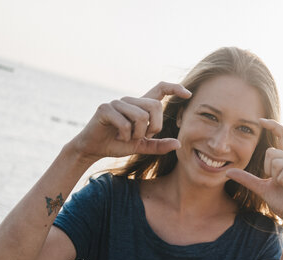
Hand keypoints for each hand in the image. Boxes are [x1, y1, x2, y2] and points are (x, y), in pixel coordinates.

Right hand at [71, 82, 191, 161]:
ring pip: (141, 116)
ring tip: (126, 137)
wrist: (93, 149)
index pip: (160, 88)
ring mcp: (117, 102)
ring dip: (137, 134)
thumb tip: (178, 144)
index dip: (175, 88)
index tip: (188, 94)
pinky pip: (125, 123)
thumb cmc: (118, 144)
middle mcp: (130, 100)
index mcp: (140, 106)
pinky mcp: (105, 108)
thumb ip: (159, 145)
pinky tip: (117, 136)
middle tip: (141, 136)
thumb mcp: (142, 147)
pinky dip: (125, 135)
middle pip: (155, 106)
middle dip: (154, 127)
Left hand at [226, 119, 282, 238]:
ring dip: (276, 177)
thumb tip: (227, 171)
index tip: (260, 120)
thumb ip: (247, 178)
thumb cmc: (282, 203)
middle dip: (268, 169)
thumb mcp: (261, 188)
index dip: (273, 125)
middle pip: (272, 152)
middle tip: (276, 182)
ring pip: (279, 161)